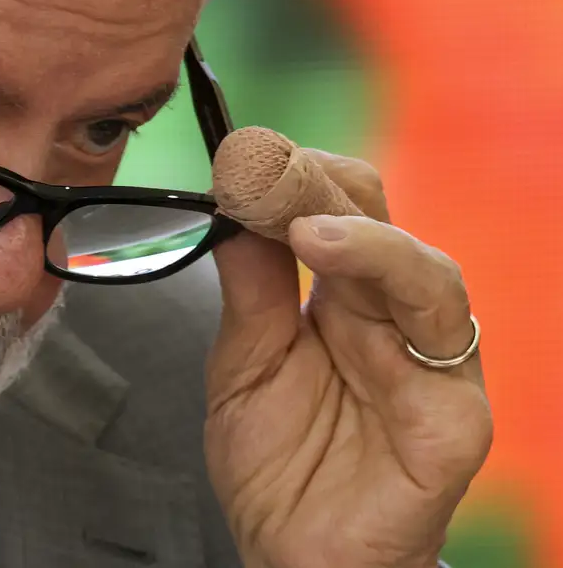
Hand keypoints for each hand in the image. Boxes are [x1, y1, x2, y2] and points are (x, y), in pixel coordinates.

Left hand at [204, 150, 491, 567]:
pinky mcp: (452, 415)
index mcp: (341, 301)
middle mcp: (391, 319)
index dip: (293, 177)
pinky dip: (393, 289)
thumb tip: (234, 208)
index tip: (238, 158)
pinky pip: (442, 343)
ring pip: (424, 268)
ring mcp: (428, 362)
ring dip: (362, 233)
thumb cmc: (277, 468)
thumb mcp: (241, 366)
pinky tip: (337, 277)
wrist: (293, 555)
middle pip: (381, 218)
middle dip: (321, 186)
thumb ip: (251, 290)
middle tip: (263, 171)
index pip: (335, 208)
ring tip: (302, 223)